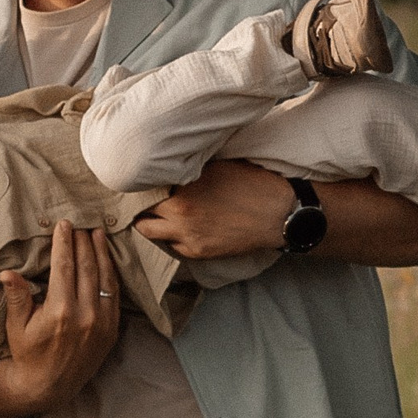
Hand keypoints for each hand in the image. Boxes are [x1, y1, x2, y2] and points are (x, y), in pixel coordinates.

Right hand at [0, 222, 121, 417]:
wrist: (50, 386)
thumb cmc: (28, 353)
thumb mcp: (16, 326)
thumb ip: (17, 297)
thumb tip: (8, 272)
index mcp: (60, 311)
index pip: (64, 267)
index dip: (64, 243)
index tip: (63, 225)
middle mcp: (85, 315)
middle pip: (87, 267)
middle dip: (83, 242)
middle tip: (80, 224)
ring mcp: (102, 323)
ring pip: (105, 278)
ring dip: (101, 253)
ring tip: (96, 234)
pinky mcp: (111, 329)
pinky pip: (114, 295)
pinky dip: (111, 274)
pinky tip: (106, 260)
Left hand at [133, 160, 295, 259]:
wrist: (278, 214)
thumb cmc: (252, 183)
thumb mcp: (216, 166)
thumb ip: (188, 169)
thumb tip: (168, 166)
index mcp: (182, 188)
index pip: (144, 186)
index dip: (141, 182)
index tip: (139, 177)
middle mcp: (179, 214)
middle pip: (140, 211)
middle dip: (139, 204)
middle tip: (142, 197)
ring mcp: (187, 236)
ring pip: (148, 232)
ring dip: (149, 222)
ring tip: (156, 213)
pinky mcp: (198, 252)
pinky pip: (170, 245)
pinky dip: (170, 236)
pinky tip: (178, 227)